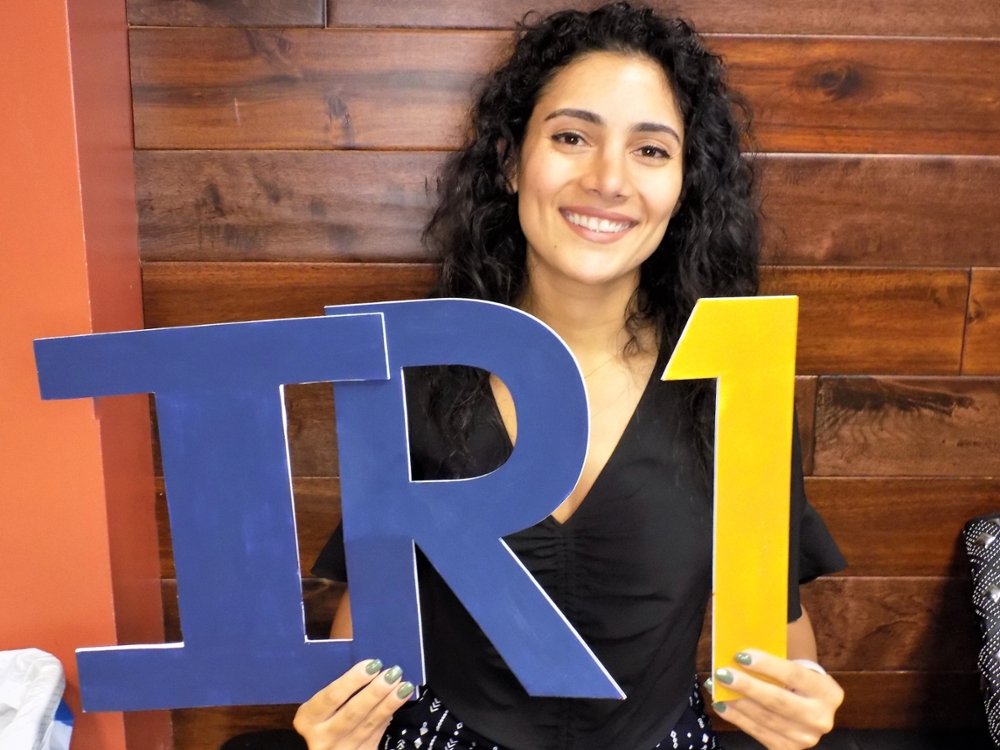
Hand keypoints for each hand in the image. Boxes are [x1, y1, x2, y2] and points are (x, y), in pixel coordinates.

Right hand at [294, 659, 413, 749]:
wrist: (327, 745)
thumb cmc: (324, 709)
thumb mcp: (320, 697)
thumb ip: (336, 679)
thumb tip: (357, 640)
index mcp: (307, 718)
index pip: (331, 697)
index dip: (353, 680)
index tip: (373, 664)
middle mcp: (321, 738)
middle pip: (352, 713)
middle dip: (374, 692)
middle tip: (393, 672)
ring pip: (369, 725)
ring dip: (388, 704)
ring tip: (403, 685)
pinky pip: (377, 734)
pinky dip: (389, 714)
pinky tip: (399, 699)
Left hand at [707, 650, 842, 749]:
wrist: (811, 708)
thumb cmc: (797, 681)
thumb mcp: (797, 667)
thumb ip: (775, 659)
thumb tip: (741, 652)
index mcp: (828, 692)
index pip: (794, 675)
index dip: (767, 665)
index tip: (741, 656)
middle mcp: (821, 719)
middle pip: (778, 700)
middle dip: (747, 686)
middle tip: (723, 673)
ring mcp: (805, 738)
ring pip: (765, 718)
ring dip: (737, 702)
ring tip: (716, 687)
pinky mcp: (788, 749)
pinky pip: (757, 732)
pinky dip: (736, 717)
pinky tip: (722, 704)